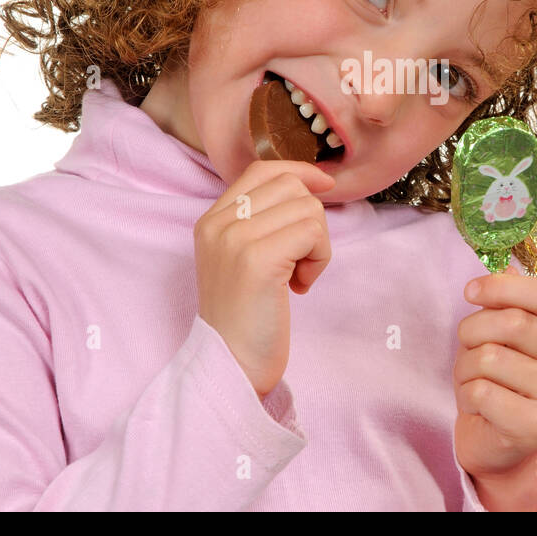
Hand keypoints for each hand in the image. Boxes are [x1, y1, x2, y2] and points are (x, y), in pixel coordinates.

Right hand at [193, 159, 334, 397]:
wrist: (229, 365)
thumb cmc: (246, 318)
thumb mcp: (241, 259)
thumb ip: (261, 222)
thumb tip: (310, 186)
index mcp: (211, 220)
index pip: (262, 170)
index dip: (299, 172)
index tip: (324, 188)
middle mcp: (219, 223)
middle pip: (290, 185)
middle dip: (311, 218)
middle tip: (300, 259)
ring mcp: (235, 239)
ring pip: (308, 208)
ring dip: (317, 244)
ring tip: (297, 277)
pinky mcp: (257, 259)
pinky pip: (313, 233)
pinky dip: (319, 259)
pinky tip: (300, 287)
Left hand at [453, 262, 536, 489]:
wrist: (498, 438)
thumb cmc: (499, 376)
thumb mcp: (502, 332)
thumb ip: (507, 301)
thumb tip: (506, 268)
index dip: (502, 287)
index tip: (470, 291)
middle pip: (514, 322)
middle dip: (474, 328)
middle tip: (466, 342)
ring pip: (491, 358)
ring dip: (466, 366)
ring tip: (473, 377)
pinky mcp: (534, 426)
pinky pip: (482, 392)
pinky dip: (467, 394)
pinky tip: (479, 404)